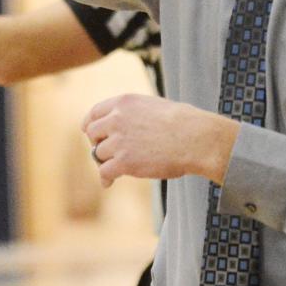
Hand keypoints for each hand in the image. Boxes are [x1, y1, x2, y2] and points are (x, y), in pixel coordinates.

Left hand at [82, 94, 237, 187]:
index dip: (91, 125)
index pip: (95, 113)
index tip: (90, 133)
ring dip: (105, 162)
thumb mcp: (154, 106)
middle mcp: (116, 119)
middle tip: (105, 154)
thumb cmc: (184, 123)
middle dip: (97, 144)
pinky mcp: (124, 162)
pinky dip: (105, 178)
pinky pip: (104, 171)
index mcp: (124, 103)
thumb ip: (135, 114)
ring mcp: (118, 141)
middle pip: (92, 133)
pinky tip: (109, 183)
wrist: (196, 138)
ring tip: (113, 171)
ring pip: (98, 154)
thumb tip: (130, 125)